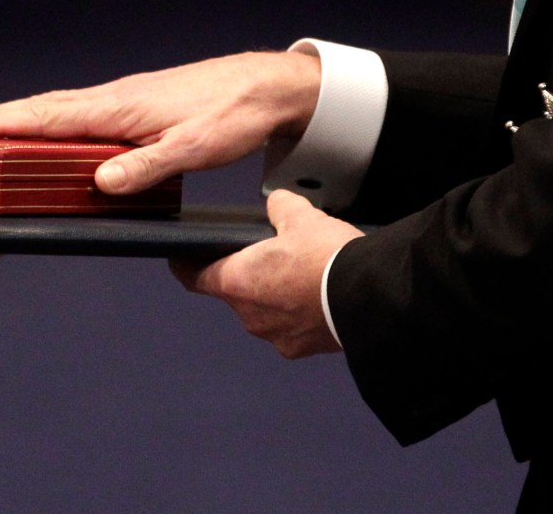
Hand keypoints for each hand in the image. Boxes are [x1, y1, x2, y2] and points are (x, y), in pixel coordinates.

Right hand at [0, 50, 322, 194]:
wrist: (266, 86)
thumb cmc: (232, 114)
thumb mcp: (194, 148)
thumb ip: (147, 166)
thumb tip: (100, 181)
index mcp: (121, 107)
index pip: (52, 116)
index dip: (8, 121)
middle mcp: (116, 98)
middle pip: (47, 108)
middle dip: (3, 117)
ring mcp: (126, 99)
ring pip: (64, 109)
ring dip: (26, 118)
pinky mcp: (138, 105)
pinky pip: (84, 113)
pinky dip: (56, 120)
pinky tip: (54, 133)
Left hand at [171, 189, 362, 358]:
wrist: (371, 298)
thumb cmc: (331, 260)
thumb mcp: (301, 216)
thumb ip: (280, 207)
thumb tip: (278, 204)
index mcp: (238, 281)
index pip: (194, 277)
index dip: (186, 266)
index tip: (181, 259)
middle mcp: (250, 315)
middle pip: (234, 292)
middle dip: (247, 275)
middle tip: (268, 256)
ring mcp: (274, 335)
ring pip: (262, 311)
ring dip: (273, 296)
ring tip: (299, 274)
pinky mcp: (299, 348)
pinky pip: (288, 327)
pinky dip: (296, 314)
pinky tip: (315, 296)